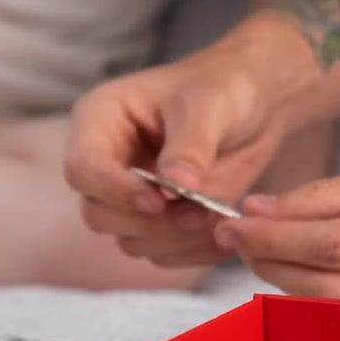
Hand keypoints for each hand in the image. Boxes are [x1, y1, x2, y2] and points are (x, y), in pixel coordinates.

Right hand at [65, 17, 315, 266]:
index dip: (115, 191)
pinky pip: (161, 253)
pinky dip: (192, 251)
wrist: (256, 102)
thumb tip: (179, 186)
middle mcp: (105, 163)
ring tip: (216, 216)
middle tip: (196, 214)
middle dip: (148, 221)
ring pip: (129, 239)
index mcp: (99, 122)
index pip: (83, 169)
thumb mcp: (209, 106)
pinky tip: (222, 231)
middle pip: (98, 213)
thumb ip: (191, 147)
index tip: (159, 200)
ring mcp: (127, 197)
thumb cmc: (223, 87)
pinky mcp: (154, 221)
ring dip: (173, 238)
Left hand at [217, 147, 339, 306]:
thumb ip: (336, 195)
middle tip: (235, 238)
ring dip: (287, 279)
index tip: (232, 223)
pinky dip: (322, 293)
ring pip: (337, 309)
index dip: (272, 237)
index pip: (329, 245)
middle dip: (269, 261)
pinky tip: (304, 267)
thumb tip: (262, 209)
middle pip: (325, 287)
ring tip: (262, 247)